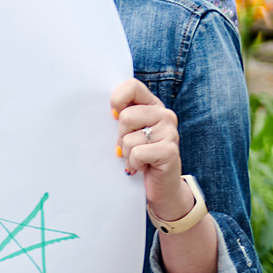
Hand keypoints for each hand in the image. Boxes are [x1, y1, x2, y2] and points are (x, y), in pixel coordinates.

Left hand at [110, 79, 186, 217]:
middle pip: (126, 116)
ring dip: (127, 153)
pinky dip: (134, 164)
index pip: (132, 86)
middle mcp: (165, 115)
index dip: (117, 100)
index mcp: (152, 106)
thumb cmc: (139, 156)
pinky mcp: (170, 151)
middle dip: (121, 136)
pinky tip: (144, 167)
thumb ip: (121, 116)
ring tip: (138, 158)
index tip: (114, 116)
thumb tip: (103, 110)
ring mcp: (170, 132)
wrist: (161, 187)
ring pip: (129, 137)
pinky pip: (137, 153)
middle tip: (131, 146)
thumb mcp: (128, 132)